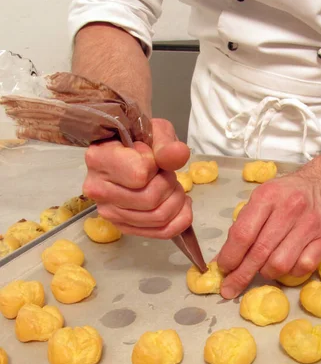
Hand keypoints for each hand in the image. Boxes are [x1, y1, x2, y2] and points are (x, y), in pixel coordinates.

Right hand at [82, 118, 191, 238]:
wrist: (127, 155)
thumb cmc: (138, 141)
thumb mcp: (154, 131)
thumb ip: (166, 143)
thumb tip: (179, 154)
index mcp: (98, 159)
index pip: (140, 175)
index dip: (156, 165)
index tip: (151, 157)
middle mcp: (97, 190)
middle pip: (150, 199)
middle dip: (170, 184)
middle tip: (167, 173)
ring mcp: (109, 212)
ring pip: (158, 217)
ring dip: (176, 200)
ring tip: (172, 187)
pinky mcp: (124, 227)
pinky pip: (161, 232)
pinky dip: (180, 219)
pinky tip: (180, 204)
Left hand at [217, 171, 320, 298]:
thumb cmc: (285, 195)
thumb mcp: (260, 199)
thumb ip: (243, 226)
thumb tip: (223, 261)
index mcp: (268, 196)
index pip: (243, 234)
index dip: (230, 256)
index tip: (222, 269)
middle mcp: (290, 209)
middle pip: (260, 252)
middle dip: (241, 275)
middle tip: (230, 288)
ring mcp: (310, 224)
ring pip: (280, 264)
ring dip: (266, 272)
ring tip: (262, 268)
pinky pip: (303, 267)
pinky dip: (290, 272)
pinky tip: (286, 265)